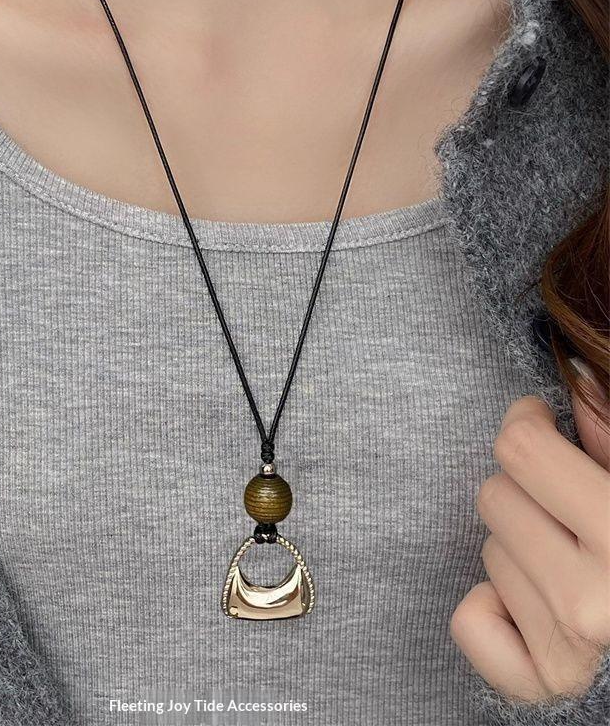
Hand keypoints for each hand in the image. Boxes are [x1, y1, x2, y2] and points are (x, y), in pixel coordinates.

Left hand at [450, 373, 609, 701]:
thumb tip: (576, 382)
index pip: (521, 449)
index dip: (526, 424)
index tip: (538, 422)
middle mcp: (595, 598)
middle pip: (493, 496)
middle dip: (525, 491)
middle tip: (567, 509)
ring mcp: (567, 647)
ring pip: (487, 550)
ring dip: (519, 546)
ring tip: (571, 561)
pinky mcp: (541, 683)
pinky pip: (470, 621)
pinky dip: (493, 607)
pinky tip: (536, 605)